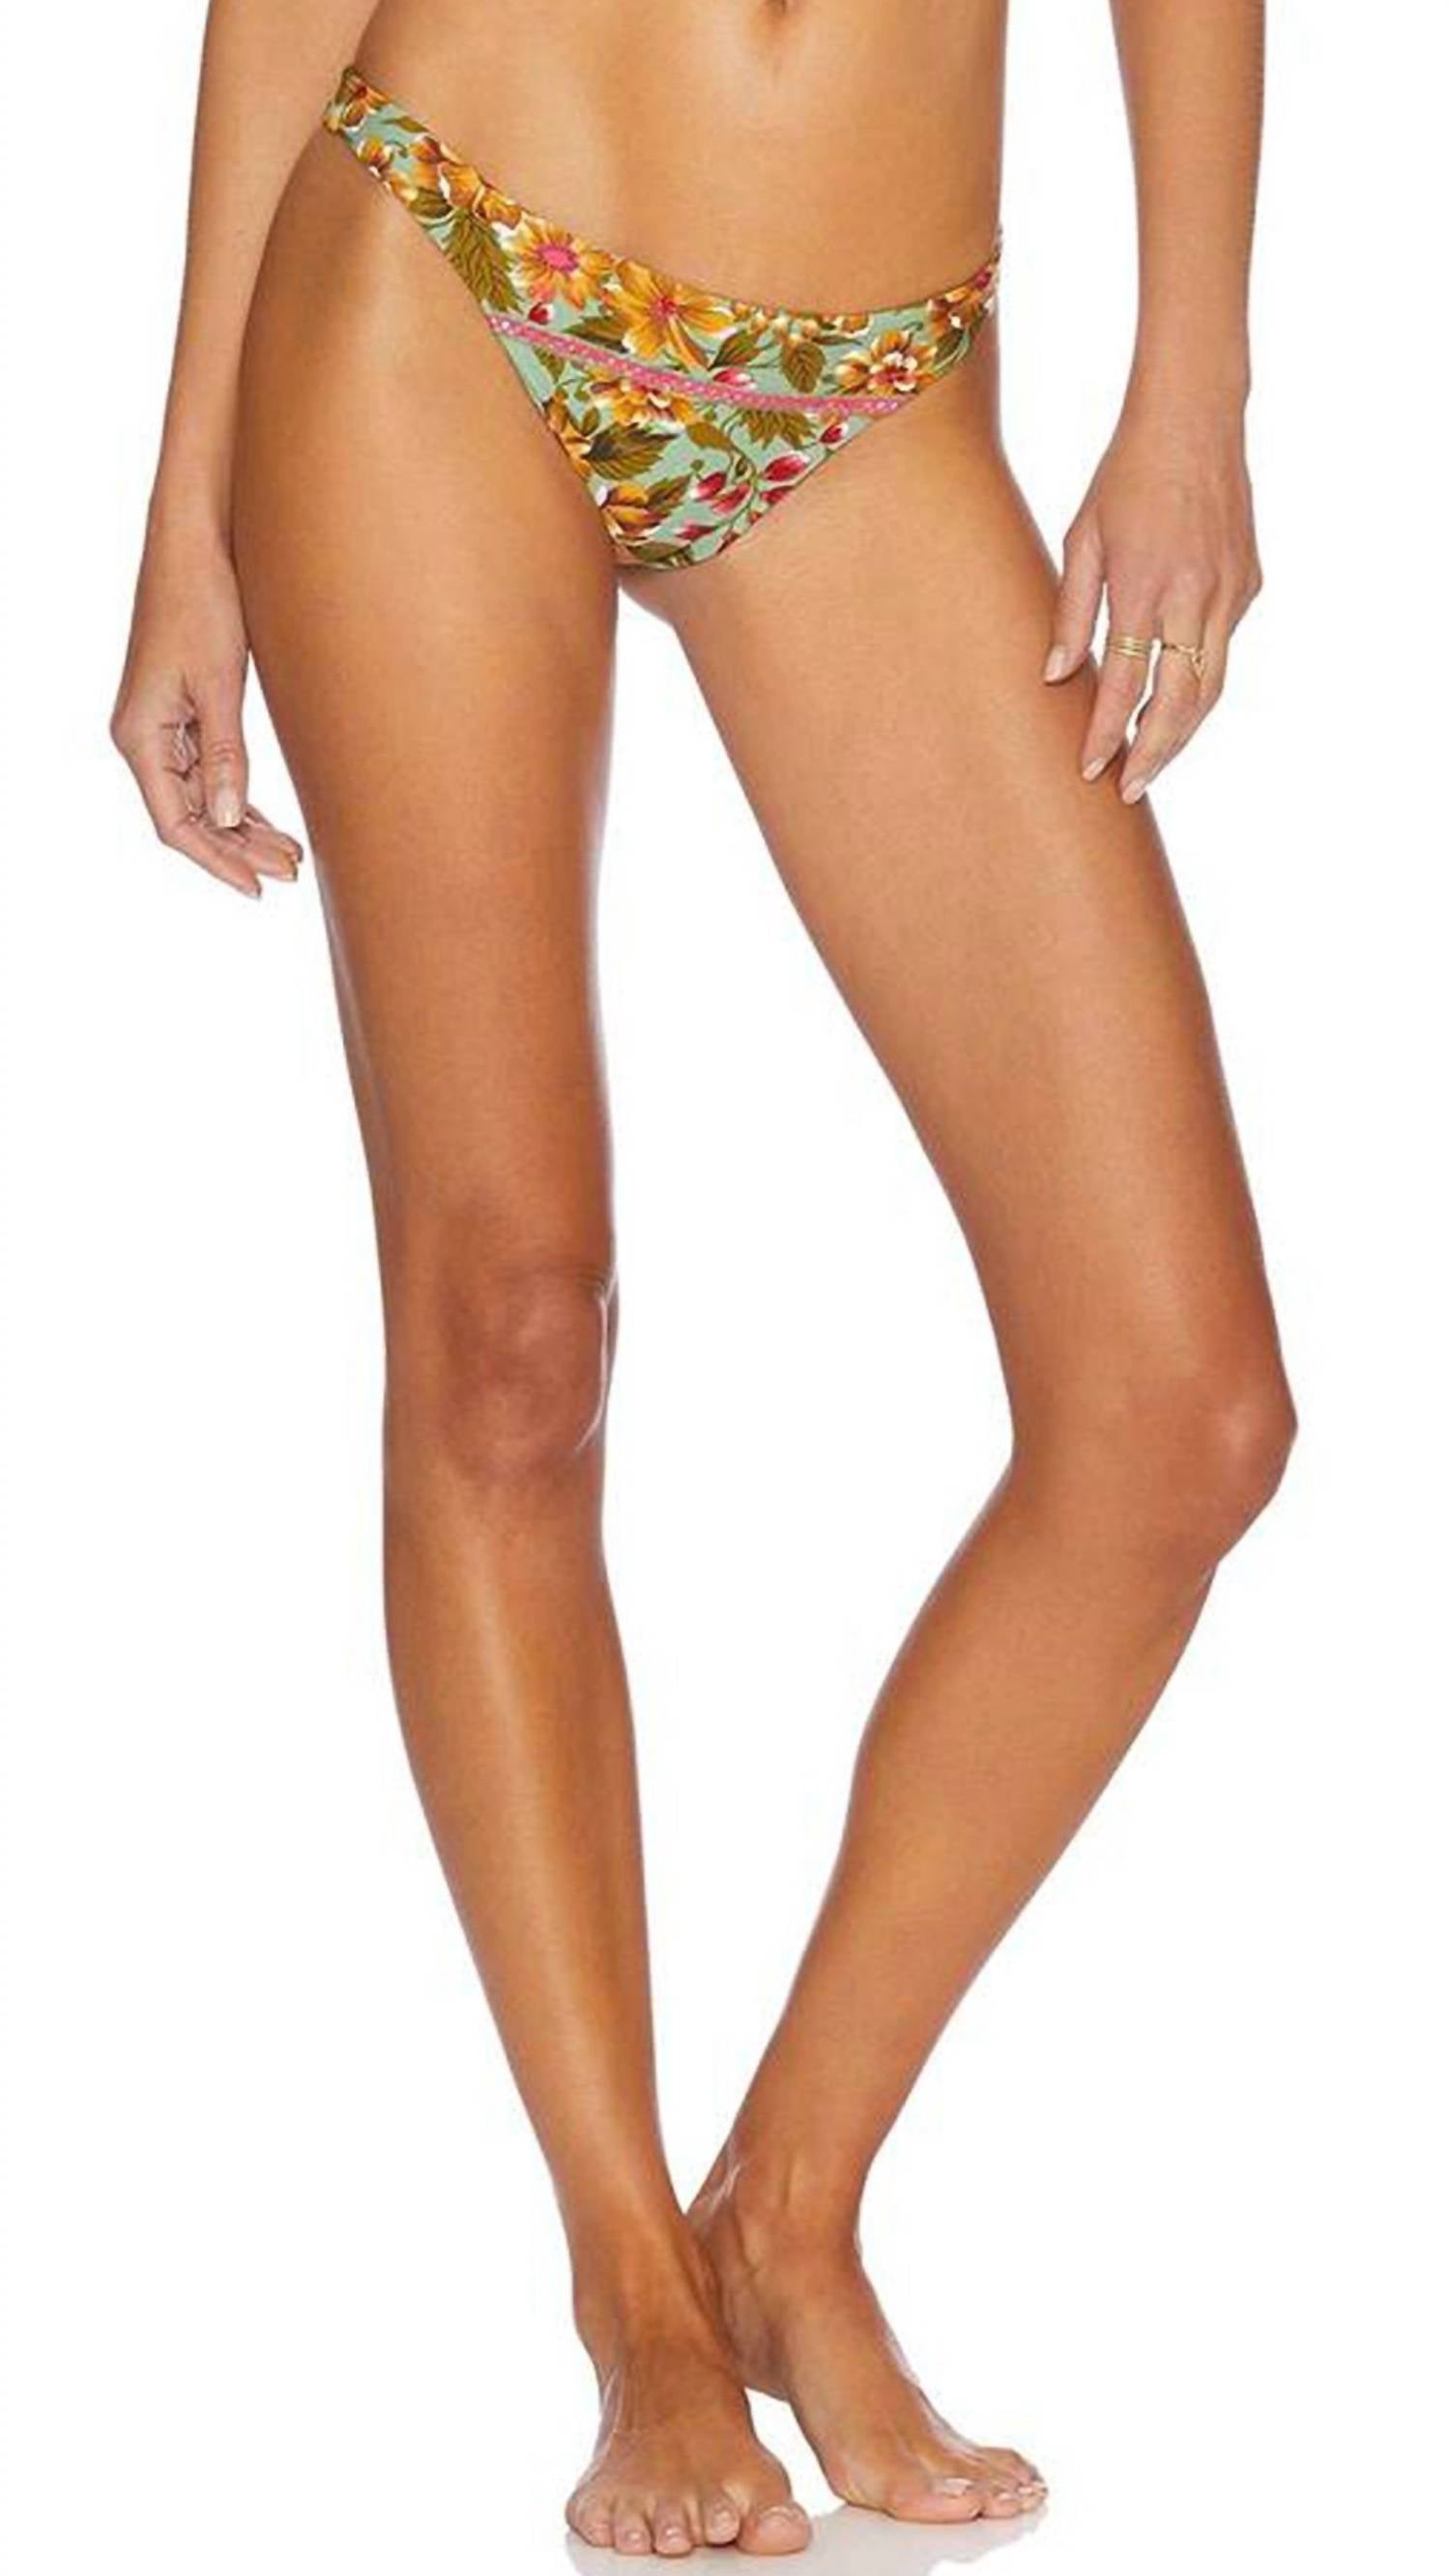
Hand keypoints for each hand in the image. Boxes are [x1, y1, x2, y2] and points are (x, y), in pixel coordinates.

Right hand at [111, 501, 301, 897]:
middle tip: (292, 873)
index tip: (259, 887)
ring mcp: (161, 724)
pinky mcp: (182, 709)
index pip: (175, 824)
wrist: (196, 540)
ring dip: (243, 827)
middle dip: (239, 850)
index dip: (217, 861)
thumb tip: (231, 819)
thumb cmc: (203, 600)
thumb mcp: (219, 683)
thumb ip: (226, 754)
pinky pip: (206, 770)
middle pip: (190, 817)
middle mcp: (143, 736)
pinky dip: (238, 796)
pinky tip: (267, 819)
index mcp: (140, 735)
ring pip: (201, 797)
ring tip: (291, 854)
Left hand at [1042, 391, 1262, 801]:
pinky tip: (1174, 700)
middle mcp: (1194, 596)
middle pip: (1179, 702)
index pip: (1127, 684)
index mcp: (1145, 585)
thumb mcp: (1082, 536)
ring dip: (1181, 732)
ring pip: (1210, 686)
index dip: (1107, 733)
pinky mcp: (1250, 583)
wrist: (1194, 418)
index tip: (1090, 769)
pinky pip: (1222, 649)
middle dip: (1153, 753)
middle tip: (1129, 789)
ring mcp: (1230, 591)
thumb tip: (1057, 676)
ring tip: (1150, 762)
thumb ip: (1071, 610)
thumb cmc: (1126, 475)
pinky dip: (1199, 683)